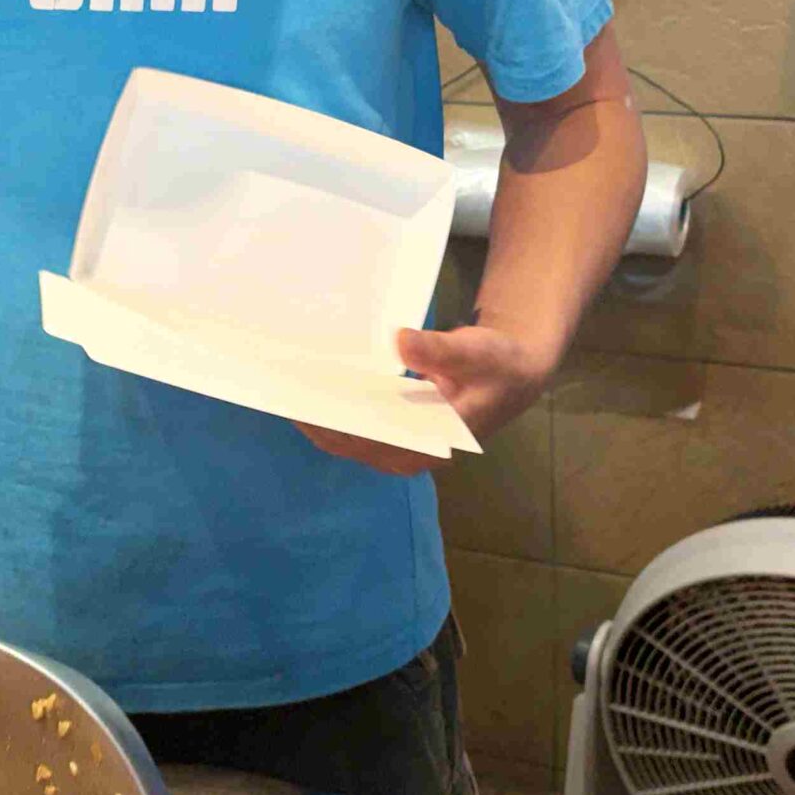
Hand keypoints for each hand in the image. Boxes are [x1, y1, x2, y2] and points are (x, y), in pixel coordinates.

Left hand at [298, 323, 551, 477]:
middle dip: (313, 416)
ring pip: (344, 438)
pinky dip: (329, 411)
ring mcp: (397, 447)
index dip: (331, 418)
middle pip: (347, 441)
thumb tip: (401, 340)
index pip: (367, 437)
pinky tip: (309, 388)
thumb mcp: (474, 352)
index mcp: (428, 442)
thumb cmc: (497, 365)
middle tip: (280, 383)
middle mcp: (407, 454)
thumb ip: (439, 350)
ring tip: (284, 385)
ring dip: (315, 415)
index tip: (301, 394)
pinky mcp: (391, 434)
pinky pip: (350, 428)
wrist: (514, 375)